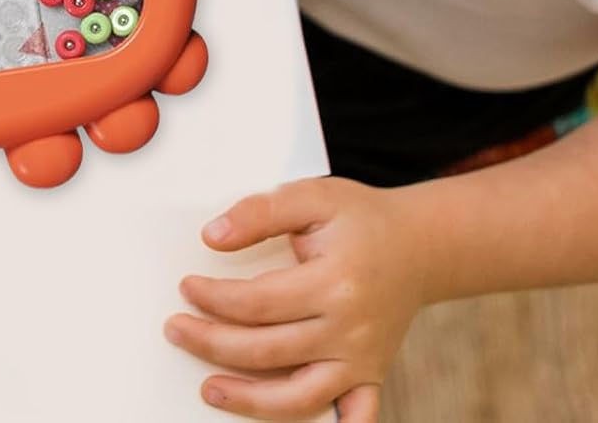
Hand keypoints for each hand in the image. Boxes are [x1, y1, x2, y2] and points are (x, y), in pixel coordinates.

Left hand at [165, 177, 425, 420]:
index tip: (187, 288)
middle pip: (267, 350)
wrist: (420, 243)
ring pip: (299, 397)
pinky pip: (353, 418)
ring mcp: (361, 359)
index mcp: (334, 281)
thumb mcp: (312, 196)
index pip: (257, 302)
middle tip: (176, 329)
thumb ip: (261, 211)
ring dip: (249, 400)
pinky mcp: (371, 376)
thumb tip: (213, 236)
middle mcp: (349, 328)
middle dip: (212, 342)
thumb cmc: (361, 219)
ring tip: (210, 389)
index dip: (214, 298)